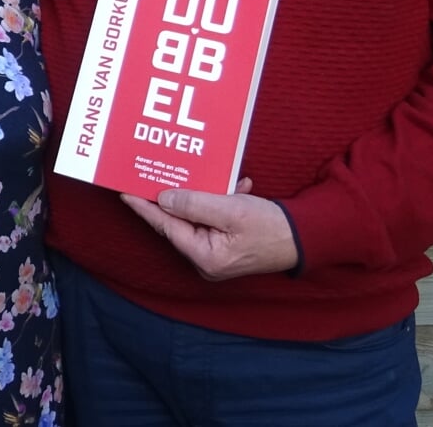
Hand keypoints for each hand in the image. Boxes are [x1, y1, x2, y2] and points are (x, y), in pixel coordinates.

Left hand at [121, 177, 298, 280]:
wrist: (308, 237)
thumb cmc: (271, 227)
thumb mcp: (231, 210)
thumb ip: (195, 204)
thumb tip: (164, 198)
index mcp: (204, 256)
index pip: (165, 226)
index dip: (144, 207)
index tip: (124, 191)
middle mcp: (206, 259)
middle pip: (179, 222)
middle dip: (173, 196)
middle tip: (156, 172)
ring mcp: (216, 254)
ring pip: (197, 217)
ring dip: (203, 195)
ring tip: (206, 175)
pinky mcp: (227, 244)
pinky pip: (214, 219)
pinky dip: (220, 201)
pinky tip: (234, 185)